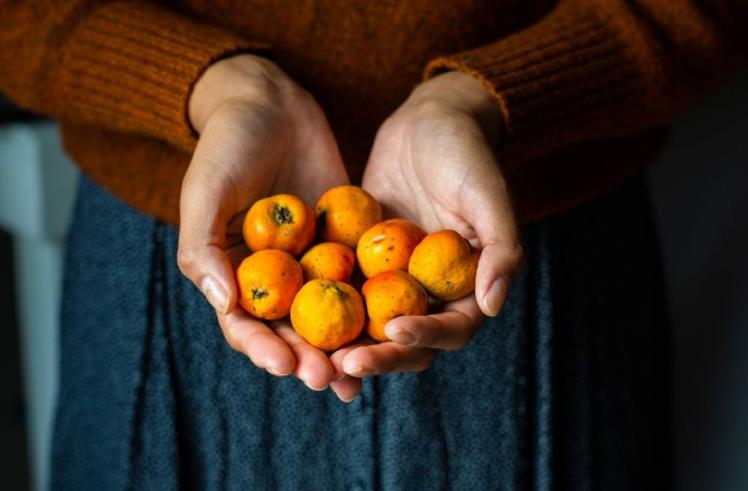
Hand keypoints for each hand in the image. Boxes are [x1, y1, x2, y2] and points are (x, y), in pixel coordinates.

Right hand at [177, 54, 347, 389]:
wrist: (270, 102)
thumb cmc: (225, 145)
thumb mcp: (205, 191)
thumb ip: (203, 247)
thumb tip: (222, 303)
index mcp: (232, 273)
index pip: (244, 324)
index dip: (261, 348)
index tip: (282, 364)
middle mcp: (273, 276)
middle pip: (289, 330)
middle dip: (306, 358)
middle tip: (326, 378)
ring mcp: (310, 262)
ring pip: (327, 315)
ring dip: (340, 346)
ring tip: (357, 373)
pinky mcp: (344, 243)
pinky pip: (358, 279)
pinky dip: (370, 306)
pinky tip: (389, 328)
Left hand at [330, 72, 522, 400]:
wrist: (428, 120)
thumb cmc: (466, 153)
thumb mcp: (487, 195)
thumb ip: (501, 249)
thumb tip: (492, 306)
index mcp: (467, 287)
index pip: (450, 329)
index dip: (425, 337)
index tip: (395, 330)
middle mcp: (430, 292)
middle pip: (405, 339)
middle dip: (377, 356)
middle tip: (341, 364)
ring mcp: (393, 279)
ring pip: (368, 324)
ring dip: (344, 344)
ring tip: (312, 354)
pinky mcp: (362, 261)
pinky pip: (341, 288)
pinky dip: (322, 303)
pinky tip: (290, 312)